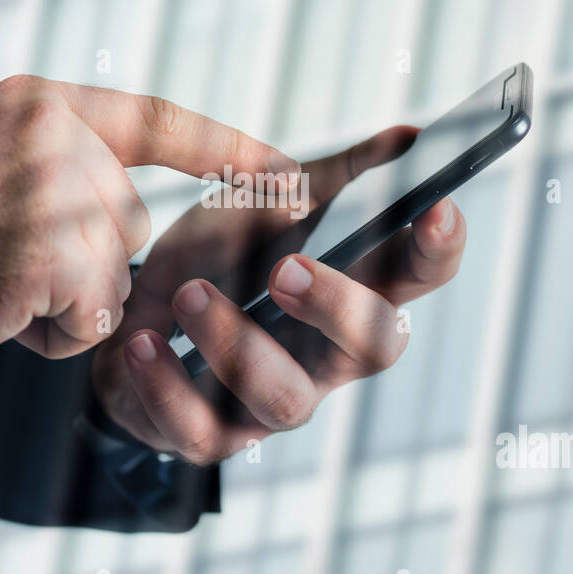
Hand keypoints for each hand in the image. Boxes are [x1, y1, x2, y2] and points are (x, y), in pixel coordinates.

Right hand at [0, 75, 298, 375]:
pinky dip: (51, 335)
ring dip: (64, 302)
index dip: (225, 147)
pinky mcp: (52, 249)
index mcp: (34, 97)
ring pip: (113, 271)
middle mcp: (52, 127)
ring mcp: (54, 185)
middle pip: (126, 218)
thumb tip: (131, 212)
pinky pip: (95, 315)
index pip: (157, 117)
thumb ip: (57, 165)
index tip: (291, 173)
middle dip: (79, 264)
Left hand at [92, 126, 466, 463]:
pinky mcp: (213, 436)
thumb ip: (333, 175)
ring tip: (189, 293)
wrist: (134, 312)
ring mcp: (272, 404)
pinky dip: (167, 384)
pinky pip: (200, 429)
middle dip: (334, 307)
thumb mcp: (268, 200)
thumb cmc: (218, 257)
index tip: (437, 209)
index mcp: (350, 292)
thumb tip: (408, 137)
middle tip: (284, 269)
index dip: (437, 251)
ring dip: (235, 344)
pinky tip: (142, 341)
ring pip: (285, 400)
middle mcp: (325, 356)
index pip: (417, 278)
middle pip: (372, 349)